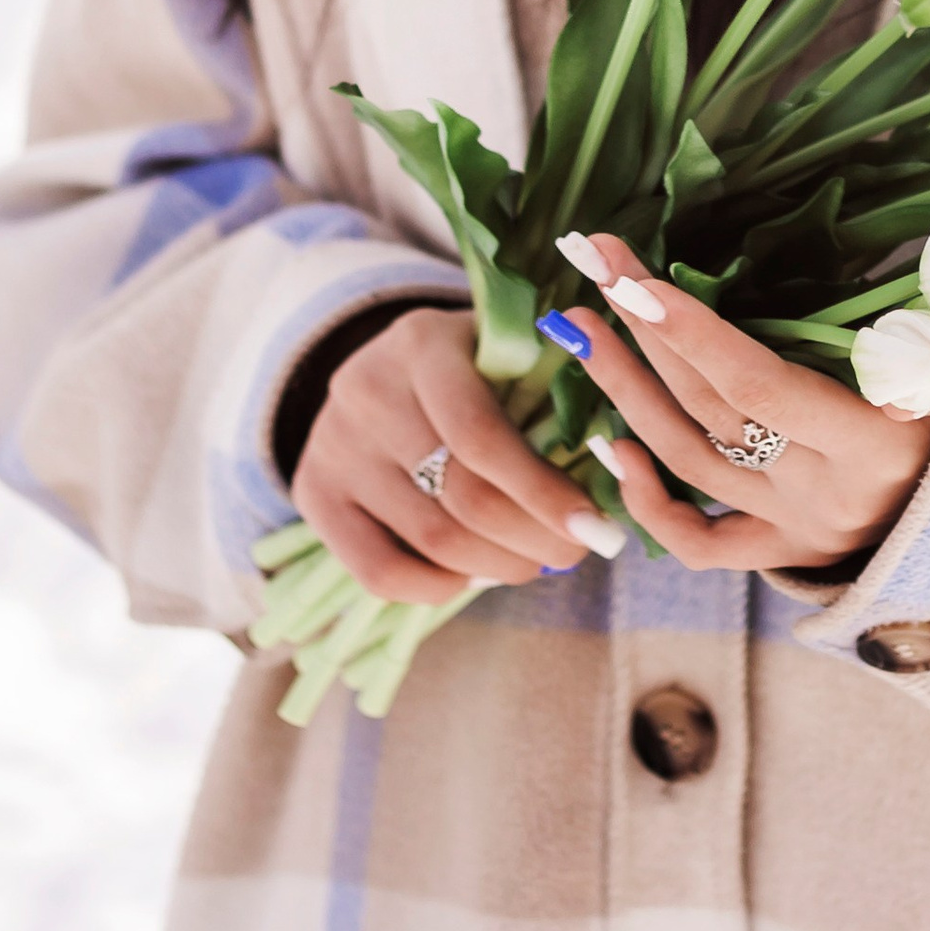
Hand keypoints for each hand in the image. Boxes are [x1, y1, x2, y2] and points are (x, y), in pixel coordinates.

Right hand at [292, 304, 608, 606]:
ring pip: (429, 539)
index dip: (543, 492)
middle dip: (532, 538)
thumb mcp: (502, 348)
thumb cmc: (468, 360)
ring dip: (497, 565)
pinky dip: (437, 587)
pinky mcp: (313, 494)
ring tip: (535, 561)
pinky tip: (473, 573)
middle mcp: (366, 391)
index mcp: (423, 343)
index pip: (482, 436)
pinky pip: (377, 571)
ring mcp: (332, 445)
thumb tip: (616, 470)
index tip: (596, 526)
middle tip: (577, 551)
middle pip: (459, 497)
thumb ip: (549, 387)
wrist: (376, 363)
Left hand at [562, 233, 929, 576]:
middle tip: (596, 266)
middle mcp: (822, 491)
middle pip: (710, 410)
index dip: (694, 335)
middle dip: (645, 333)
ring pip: (689, 463)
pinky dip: (649, 501)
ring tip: (583, 328)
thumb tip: (893, 329)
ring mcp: (796, 526)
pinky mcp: (782, 551)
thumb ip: (929, 346)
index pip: (760, 386)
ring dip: (628, 392)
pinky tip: (609, 447)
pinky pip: (701, 543)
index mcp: (870, 443)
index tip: (636, 281)